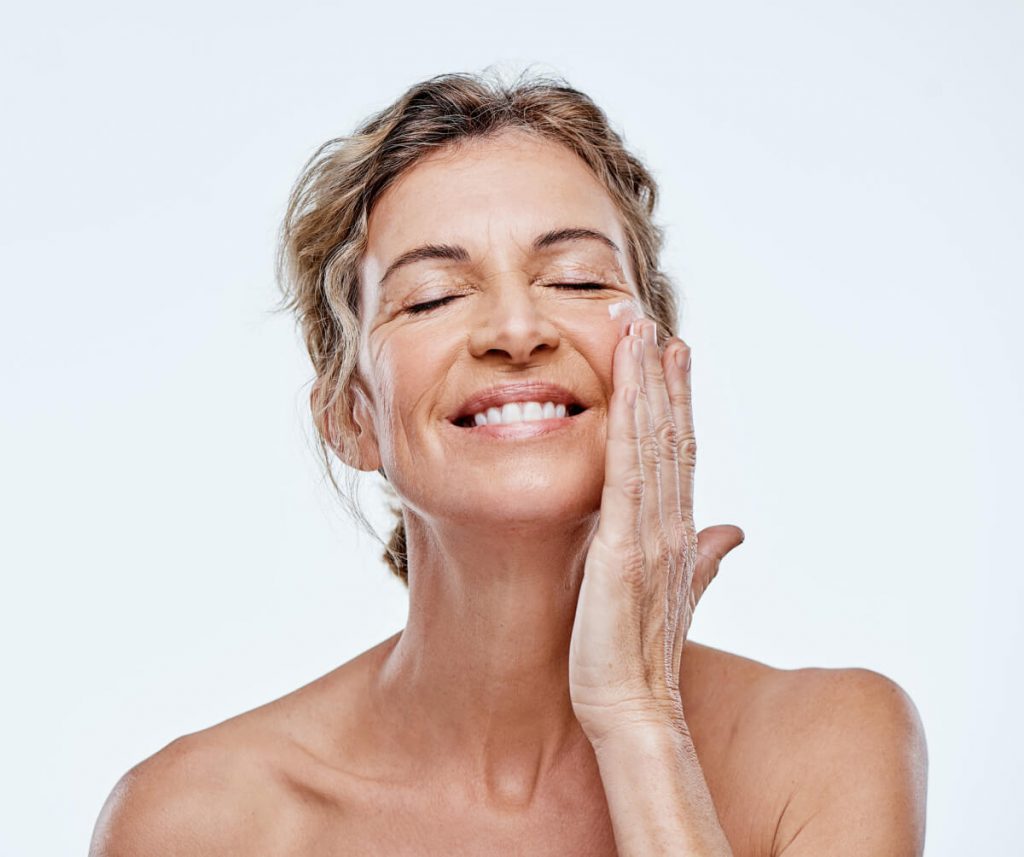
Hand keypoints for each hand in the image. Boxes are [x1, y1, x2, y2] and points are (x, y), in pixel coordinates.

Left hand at [569, 318, 744, 745]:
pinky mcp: (624, 548)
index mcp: (677, 531)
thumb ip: (704, 557)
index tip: (669, 352)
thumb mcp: (675, 592)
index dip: (676, 398)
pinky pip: (626, 472)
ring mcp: (651, 533)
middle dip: (660, 373)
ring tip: (638, 330)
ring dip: (646, 382)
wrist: (633, 710)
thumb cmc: (639, 655)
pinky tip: (623, 384)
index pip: (680, 450)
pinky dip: (628, 422)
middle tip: (649, 318)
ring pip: (653, 441)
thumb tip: (733, 529)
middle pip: (671, 433)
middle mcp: (672, 523)